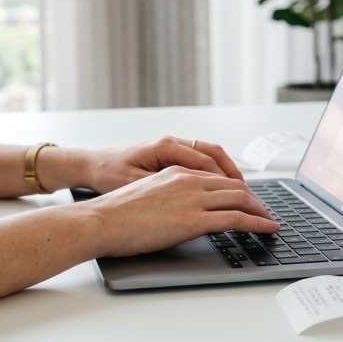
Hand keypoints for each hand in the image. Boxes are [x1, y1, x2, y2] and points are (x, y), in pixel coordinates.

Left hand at [75, 136, 243, 192]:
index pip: (208, 162)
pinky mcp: (169, 156)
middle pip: (215, 154)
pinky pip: (200, 160)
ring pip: (210, 155)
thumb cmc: (108, 174)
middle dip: (236, 176)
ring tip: (243, 193)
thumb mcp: (135, 185)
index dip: (229, 182)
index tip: (243, 197)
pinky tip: (221, 189)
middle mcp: (171, 142)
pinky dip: (214, 173)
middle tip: (252, 198)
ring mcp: (171, 147)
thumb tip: (194, 198)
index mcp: (165, 147)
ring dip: (227, 173)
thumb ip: (166, 189)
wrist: (90, 165)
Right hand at [80, 166, 277, 256]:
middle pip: (235, 186)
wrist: (100, 221)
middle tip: (266, 212)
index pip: (217, 177)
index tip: (248, 199)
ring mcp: (192, 199)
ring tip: (271, 222)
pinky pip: (236, 218)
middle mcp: (188, 180)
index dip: (238, 189)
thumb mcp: (147, 195)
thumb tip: (178, 211)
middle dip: (256, 200)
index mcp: (177, 172)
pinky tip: (267, 229)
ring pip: (241, 199)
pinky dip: (258, 223)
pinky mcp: (193, 220)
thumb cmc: (115, 214)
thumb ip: (168, 197)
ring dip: (261, 211)